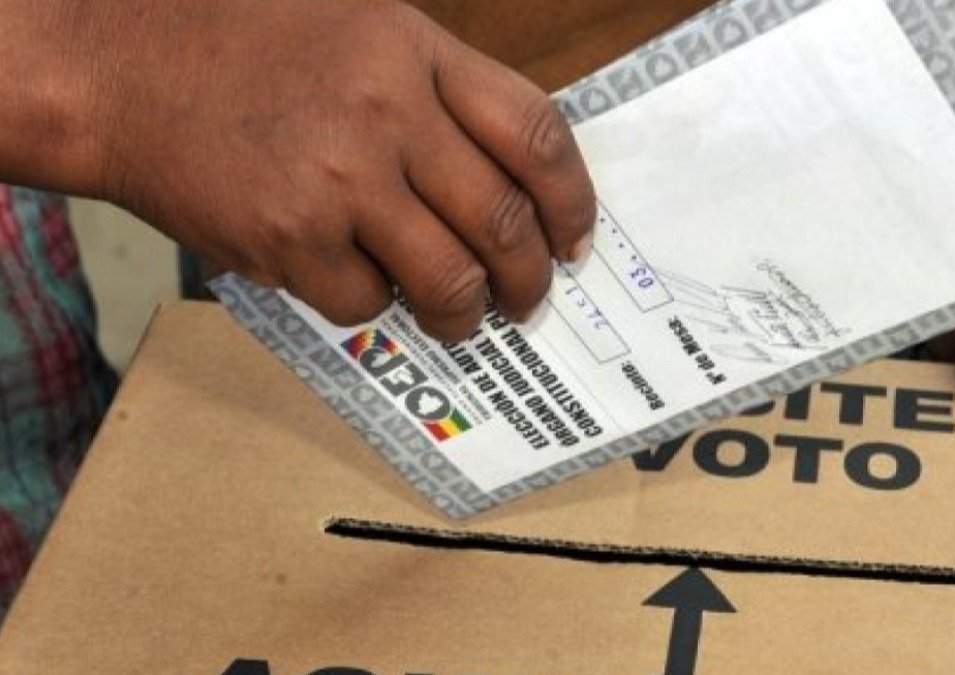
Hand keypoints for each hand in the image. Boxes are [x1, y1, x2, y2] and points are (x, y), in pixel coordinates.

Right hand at [77, 0, 593, 339]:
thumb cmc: (243, 42)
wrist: (120, 67)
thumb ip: (439, 91)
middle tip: (528, 298)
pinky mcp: (288, 239)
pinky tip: (363, 284)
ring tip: (461, 316)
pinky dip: (376, 306)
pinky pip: (366, 302)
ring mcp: (339, 181)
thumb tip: (510, 177)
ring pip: (448, 281)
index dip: (572, 201)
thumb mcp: (362, 26)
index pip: (537, 136)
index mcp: (416, 53)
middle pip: (503, 222)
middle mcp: (390, 115)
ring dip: (466, 313)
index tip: (574, 238)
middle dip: (530, 279)